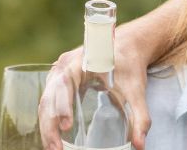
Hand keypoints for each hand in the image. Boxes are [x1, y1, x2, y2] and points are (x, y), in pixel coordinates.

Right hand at [39, 40, 153, 149]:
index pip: (65, 84)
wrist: (128, 47)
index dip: (63, 106)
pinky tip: (54, 139)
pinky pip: (49, 102)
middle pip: (49, 97)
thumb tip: (140, 145)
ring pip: (46, 102)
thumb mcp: (137, 91)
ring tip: (53, 148)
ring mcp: (58, 74)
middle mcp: (64, 67)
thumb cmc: (130, 65)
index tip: (67, 126)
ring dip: (46, 126)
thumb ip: (140, 117)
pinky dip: (49, 120)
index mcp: (80, 62)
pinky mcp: (59, 82)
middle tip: (56, 149)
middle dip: (50, 125)